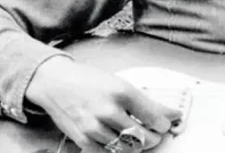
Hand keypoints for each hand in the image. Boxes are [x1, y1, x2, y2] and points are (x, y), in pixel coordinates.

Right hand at [25, 56, 181, 150]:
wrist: (56, 83)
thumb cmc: (88, 80)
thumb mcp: (120, 83)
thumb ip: (143, 100)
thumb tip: (167, 112)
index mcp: (122, 92)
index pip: (154, 117)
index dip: (165, 123)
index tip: (168, 122)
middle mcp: (109, 111)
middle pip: (142, 137)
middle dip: (153, 137)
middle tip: (155, 133)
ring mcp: (95, 127)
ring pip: (126, 148)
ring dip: (136, 145)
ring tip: (138, 136)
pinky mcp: (83, 139)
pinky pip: (107, 152)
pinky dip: (116, 149)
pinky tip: (118, 140)